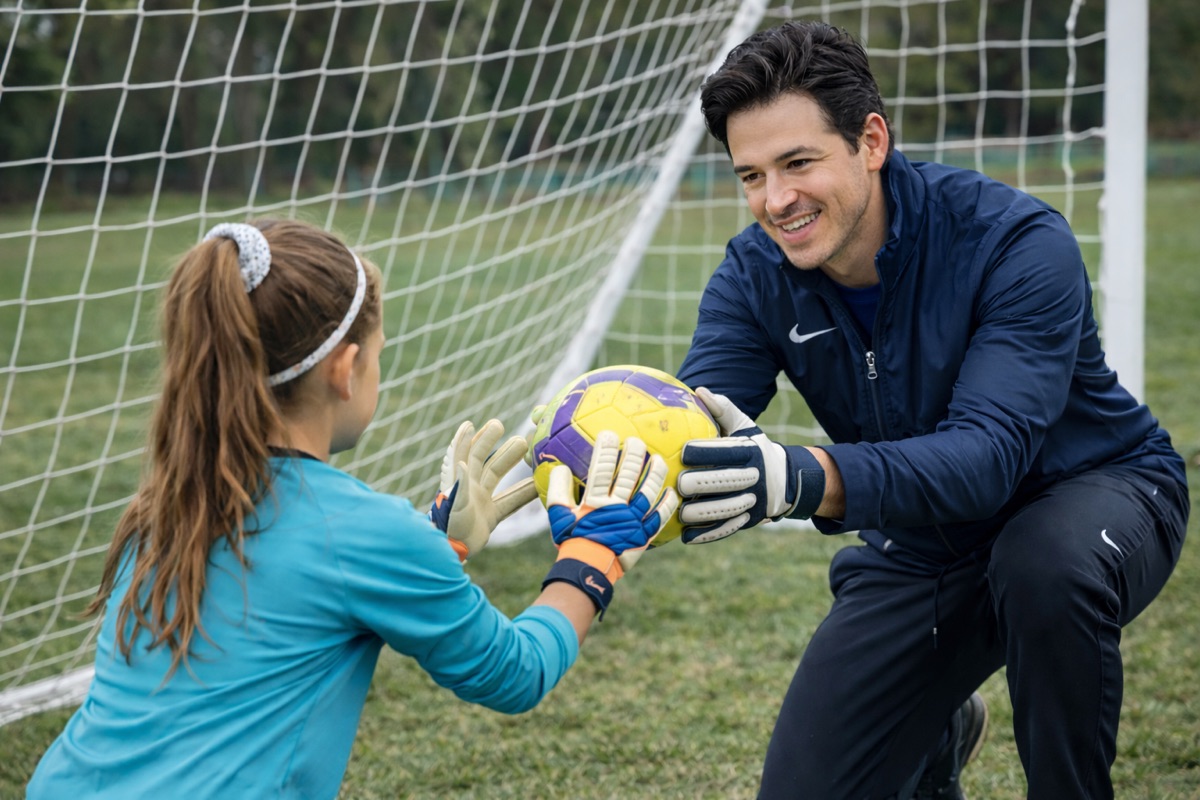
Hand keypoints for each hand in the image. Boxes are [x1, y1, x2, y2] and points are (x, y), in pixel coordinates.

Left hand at [429, 419, 537, 560]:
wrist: (454, 553)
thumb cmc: (449, 528)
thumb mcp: (454, 505)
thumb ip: (460, 485)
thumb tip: (463, 463)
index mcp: (457, 482)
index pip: (462, 455)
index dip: (464, 439)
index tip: (470, 424)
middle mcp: (468, 487)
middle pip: (481, 459)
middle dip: (490, 442)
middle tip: (501, 425)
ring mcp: (480, 500)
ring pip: (496, 475)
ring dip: (509, 460)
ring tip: (525, 446)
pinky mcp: (490, 515)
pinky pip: (510, 500)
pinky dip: (524, 492)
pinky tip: (539, 484)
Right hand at [547, 431, 677, 551]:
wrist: (589, 569)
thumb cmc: (572, 541)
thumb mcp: (558, 516)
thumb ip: (558, 490)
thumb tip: (559, 468)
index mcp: (595, 501)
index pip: (602, 468)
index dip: (606, 448)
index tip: (609, 434)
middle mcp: (616, 507)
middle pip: (628, 474)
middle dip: (634, 453)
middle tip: (637, 441)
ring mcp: (633, 520)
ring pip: (648, 490)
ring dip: (654, 472)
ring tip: (658, 459)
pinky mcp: (645, 534)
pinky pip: (660, 516)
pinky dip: (667, 503)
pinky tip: (671, 491)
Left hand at [676, 388, 824, 543]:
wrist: (785, 479)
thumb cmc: (753, 447)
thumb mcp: (744, 425)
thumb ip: (722, 409)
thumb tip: (699, 391)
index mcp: (750, 451)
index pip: (725, 451)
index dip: (703, 452)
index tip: (682, 451)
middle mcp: (753, 476)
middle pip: (722, 482)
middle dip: (697, 483)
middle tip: (677, 482)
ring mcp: (752, 501)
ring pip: (722, 509)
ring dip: (698, 511)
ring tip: (677, 508)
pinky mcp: (747, 520)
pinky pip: (725, 529)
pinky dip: (705, 534)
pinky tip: (685, 535)